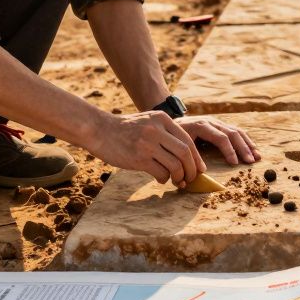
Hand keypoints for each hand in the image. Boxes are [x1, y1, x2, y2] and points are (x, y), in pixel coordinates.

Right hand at [86, 111, 205, 187]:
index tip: (200, 169)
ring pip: (175, 165)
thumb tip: (186, 155)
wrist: (99, 130)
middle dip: (192, 170)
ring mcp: (147, 143)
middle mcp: (156, 129)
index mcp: (162, 119)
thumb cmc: (125, 129)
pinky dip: (164, 179)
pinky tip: (160, 179)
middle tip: (191, 179)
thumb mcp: (148, 121)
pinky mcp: (139, 158)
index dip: (196, 157)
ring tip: (177, 181)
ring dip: (179, 177)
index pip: (188, 140)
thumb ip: (165, 132)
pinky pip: (161, 173)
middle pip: (185, 153)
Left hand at [177, 116, 260, 164]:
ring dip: (248, 144)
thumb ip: (187, 157)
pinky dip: (246, 140)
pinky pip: (236, 131)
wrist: (170, 121)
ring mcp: (217, 122)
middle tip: (251, 162)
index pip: (220, 137)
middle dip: (243, 148)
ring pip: (237, 131)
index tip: (235, 164)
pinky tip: (253, 149)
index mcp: (201, 126)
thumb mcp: (177, 145)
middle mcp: (212, 122)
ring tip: (257, 156)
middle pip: (232, 133)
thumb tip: (198, 174)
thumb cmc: (173, 137)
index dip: (229, 151)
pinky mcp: (220, 125)